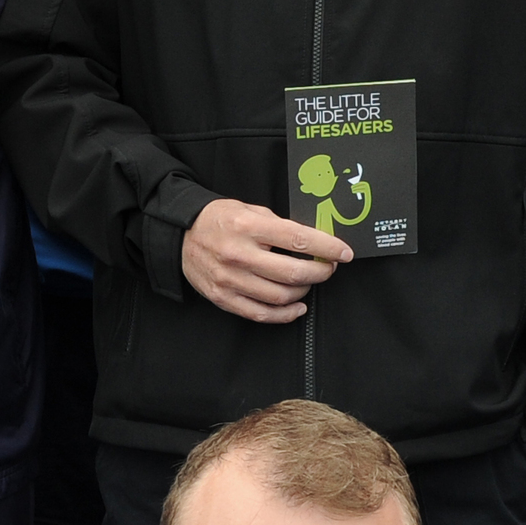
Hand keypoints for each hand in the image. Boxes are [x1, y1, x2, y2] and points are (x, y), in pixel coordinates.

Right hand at [182, 199, 351, 323]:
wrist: (181, 235)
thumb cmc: (220, 220)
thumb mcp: (250, 210)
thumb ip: (280, 226)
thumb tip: (314, 241)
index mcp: (248, 228)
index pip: (298, 240)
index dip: (327, 248)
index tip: (344, 252)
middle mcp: (239, 255)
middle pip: (293, 273)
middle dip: (321, 272)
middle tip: (328, 268)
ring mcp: (230, 280)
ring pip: (281, 296)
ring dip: (304, 291)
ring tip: (309, 282)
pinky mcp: (224, 298)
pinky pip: (261, 313)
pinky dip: (285, 314)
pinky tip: (297, 306)